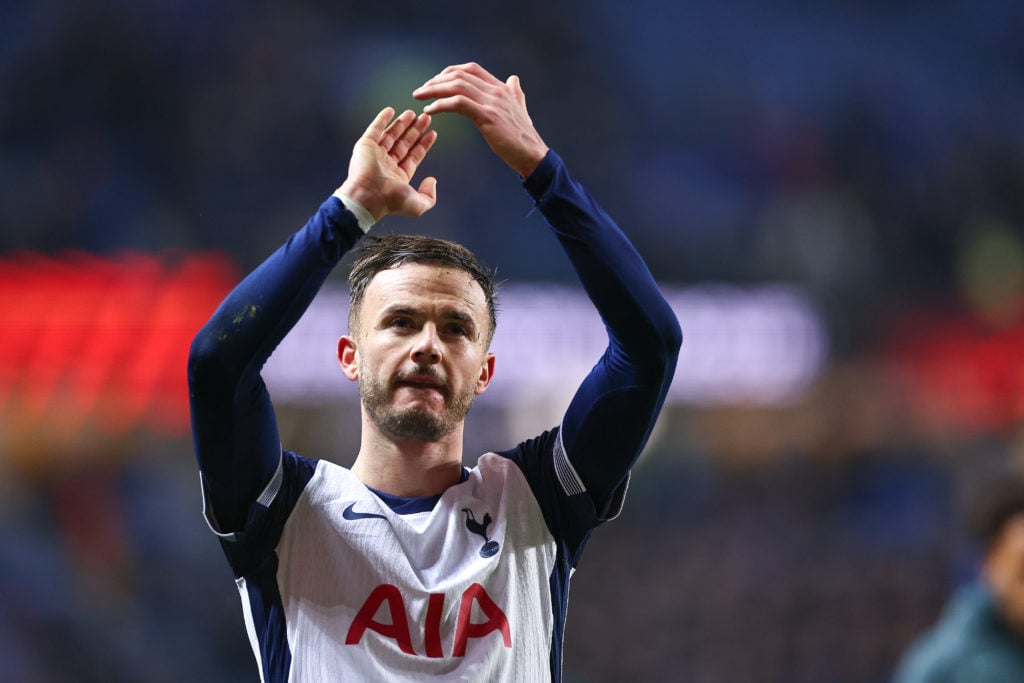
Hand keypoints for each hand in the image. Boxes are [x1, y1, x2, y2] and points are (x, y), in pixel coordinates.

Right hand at [337, 108, 437, 220]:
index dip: (423, 144)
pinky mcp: (365, 146)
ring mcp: (376, 154)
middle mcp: (387, 164)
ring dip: (402, 123)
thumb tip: (432, 180)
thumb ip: (429, 196)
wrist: (367, 196)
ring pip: (391, 135)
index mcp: (399, 176)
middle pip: (404, 143)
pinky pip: (374, 129)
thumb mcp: (417, 205)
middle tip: (425, 118)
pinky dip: (382, 119)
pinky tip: (390, 110)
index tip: (432, 133)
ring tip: (413, 112)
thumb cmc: (390, 202)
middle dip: (415, 130)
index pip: (414, 156)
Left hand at [413, 63, 548, 177]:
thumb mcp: (520, 108)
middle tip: (421, 91)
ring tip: (419, 98)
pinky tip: (430, 110)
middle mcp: (496, 90)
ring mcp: (492, 102)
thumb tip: (514, 79)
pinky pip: (458, 103)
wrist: (533, 154)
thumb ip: (515, 92)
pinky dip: (441, 105)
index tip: (435, 82)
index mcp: (501, 88)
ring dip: (433, 90)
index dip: (449, 72)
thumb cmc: (523, 137)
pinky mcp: (487, 117)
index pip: (471, 69)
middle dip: (436, 81)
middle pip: (459, 75)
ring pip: (457, 86)